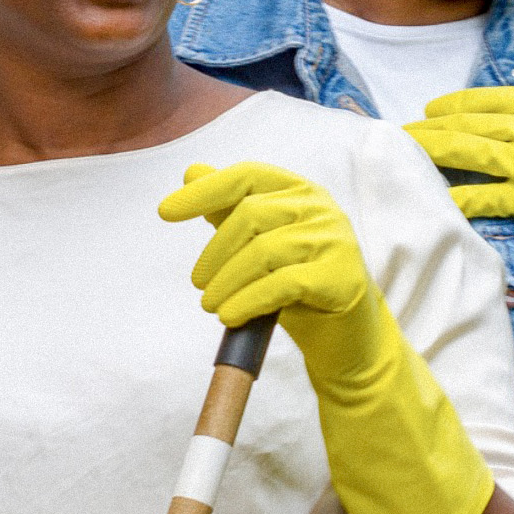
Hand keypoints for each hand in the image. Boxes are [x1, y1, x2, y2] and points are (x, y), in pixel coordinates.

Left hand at [160, 164, 492, 513]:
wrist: (347, 341)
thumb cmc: (301, 290)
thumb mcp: (261, 246)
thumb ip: (230, 210)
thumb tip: (191, 172)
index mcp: (301, 193)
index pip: (247, 176)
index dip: (204, 191)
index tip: (165, 212)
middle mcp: (323, 209)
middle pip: (252, 215)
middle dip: (214, 252)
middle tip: (200, 286)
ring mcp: (337, 242)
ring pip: (264, 251)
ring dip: (226, 283)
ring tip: (213, 307)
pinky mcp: (342, 279)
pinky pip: (281, 284)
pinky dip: (246, 301)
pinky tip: (230, 317)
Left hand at [407, 61, 513, 280]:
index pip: (489, 98)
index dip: (455, 104)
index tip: (432, 109)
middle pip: (468, 124)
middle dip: (430, 128)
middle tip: (399, 133)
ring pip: (466, 153)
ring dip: (431, 153)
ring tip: (403, 156)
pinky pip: (484, 197)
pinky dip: (456, 198)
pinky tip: (433, 198)